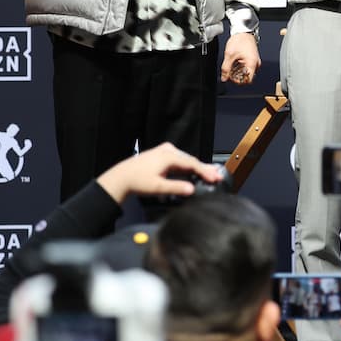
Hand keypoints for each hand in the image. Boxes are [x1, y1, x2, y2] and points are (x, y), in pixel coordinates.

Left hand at [95, 142, 219, 203]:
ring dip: (197, 167)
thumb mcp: (157, 187)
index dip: (205, 171)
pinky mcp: (162, 154)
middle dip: (205, 169)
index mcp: (168, 156)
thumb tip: (192, 190)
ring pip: (186, 159)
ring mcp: (165, 151)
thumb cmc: (138, 182)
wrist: (121, 177)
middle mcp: (168, 150)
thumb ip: (176, 187)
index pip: (192, 163)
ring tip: (211, 174)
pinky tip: (195, 170)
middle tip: (218, 176)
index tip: (216, 179)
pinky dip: (188, 166)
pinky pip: (180, 159)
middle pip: (190, 160)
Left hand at [221, 32, 260, 84]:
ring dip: (239, 71)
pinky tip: (235, 63)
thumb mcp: (229, 55)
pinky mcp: (252, 59)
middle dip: (237, 76)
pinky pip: (247, 67)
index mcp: (252, 63)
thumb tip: (224, 78)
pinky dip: (241, 67)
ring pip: (247, 72)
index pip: (248, 80)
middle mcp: (255, 64)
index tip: (231, 77)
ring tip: (231, 66)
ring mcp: (255, 61)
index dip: (239, 81)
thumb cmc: (239, 41)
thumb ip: (226, 68)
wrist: (243, 32)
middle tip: (229, 72)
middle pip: (247, 77)